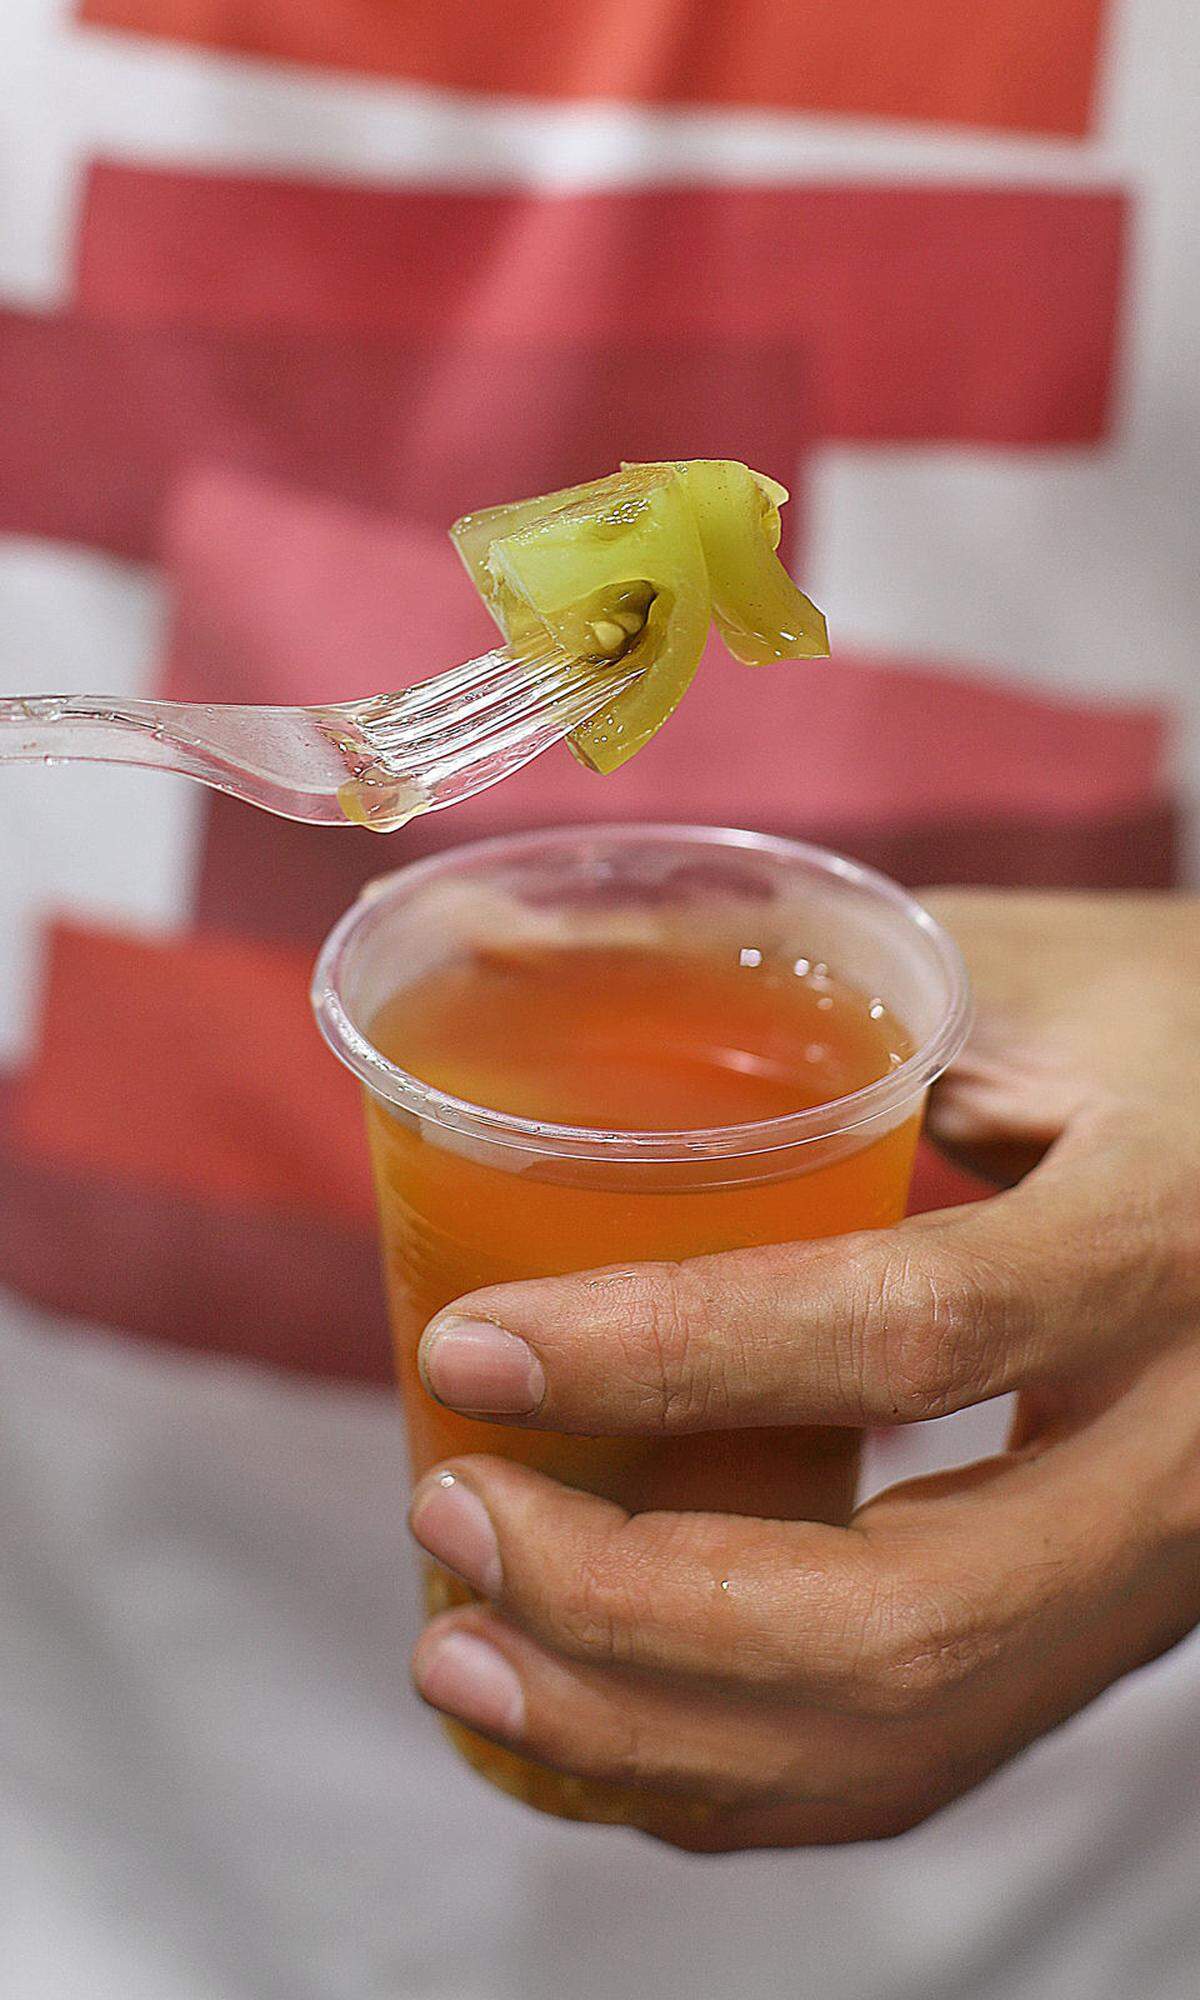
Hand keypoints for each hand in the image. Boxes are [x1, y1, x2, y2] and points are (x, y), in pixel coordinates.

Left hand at [407, 893, 1199, 1849]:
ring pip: (908, 1730)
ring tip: (468, 1660)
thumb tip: (500, 938)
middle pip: (897, 1615)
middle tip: (456, 1514)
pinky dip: (741, 1774)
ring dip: (654, 1733)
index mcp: (1163, 1243)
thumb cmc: (1182, 1045)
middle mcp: (1180, 1452)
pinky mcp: (1115, 1629)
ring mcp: (1155, 1575)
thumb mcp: (1031, 972)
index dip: (663, 1351)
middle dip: (628, 1606)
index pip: (902, 1328)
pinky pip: (932, 1759)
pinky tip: (603, 1729)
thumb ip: (796, 967)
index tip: (471, 1342)